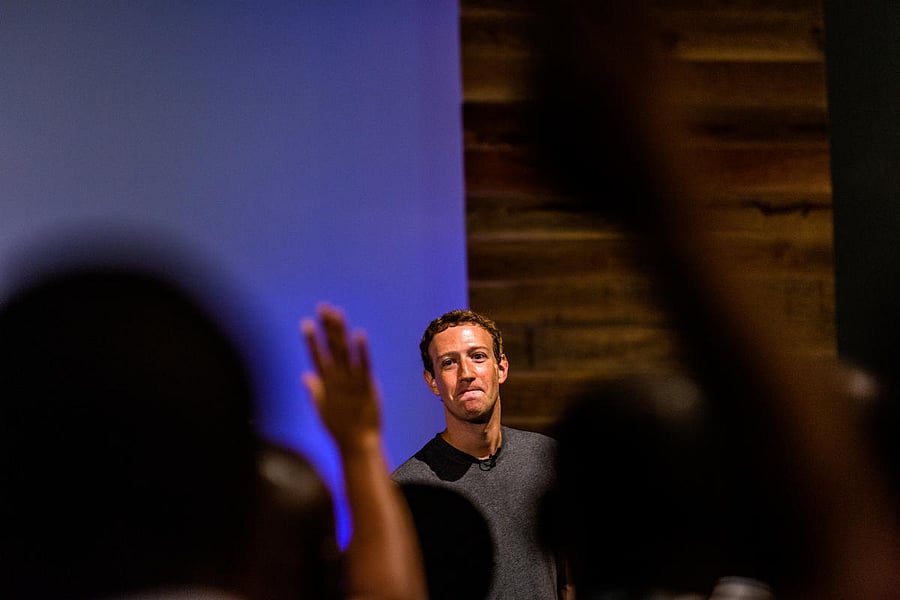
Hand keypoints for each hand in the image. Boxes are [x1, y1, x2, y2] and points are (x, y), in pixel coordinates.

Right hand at [301, 303, 381, 450]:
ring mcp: (351, 383)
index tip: (306, 322)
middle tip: (323, 308)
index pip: (317, 357)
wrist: (358, 444)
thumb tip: (305, 375)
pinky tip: (359, 334)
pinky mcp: (367, 386)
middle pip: (331, 349)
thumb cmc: (340, 429)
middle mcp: (337, 381)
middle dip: (326, 328)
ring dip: (340, 332)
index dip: (311, 340)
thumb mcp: (322, 410)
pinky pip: (364, 365)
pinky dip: (361, 350)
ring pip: (345, 352)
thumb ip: (314, 391)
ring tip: (337, 314)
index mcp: (326, 385)